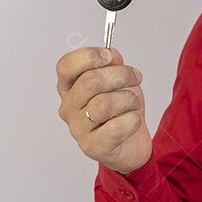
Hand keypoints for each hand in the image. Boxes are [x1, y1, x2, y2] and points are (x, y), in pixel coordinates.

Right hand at [56, 47, 151, 174]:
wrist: (132, 142)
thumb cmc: (121, 109)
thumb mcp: (118, 79)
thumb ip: (111, 63)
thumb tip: (110, 54)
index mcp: (69, 87)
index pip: (65, 66)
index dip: (88, 57)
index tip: (109, 56)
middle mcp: (68, 108)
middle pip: (90, 81)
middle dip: (120, 75)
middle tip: (135, 77)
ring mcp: (78, 129)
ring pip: (104, 104)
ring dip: (128, 99)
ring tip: (133, 103)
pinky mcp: (92, 147)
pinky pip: (116, 128)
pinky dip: (132, 121)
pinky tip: (131, 121)